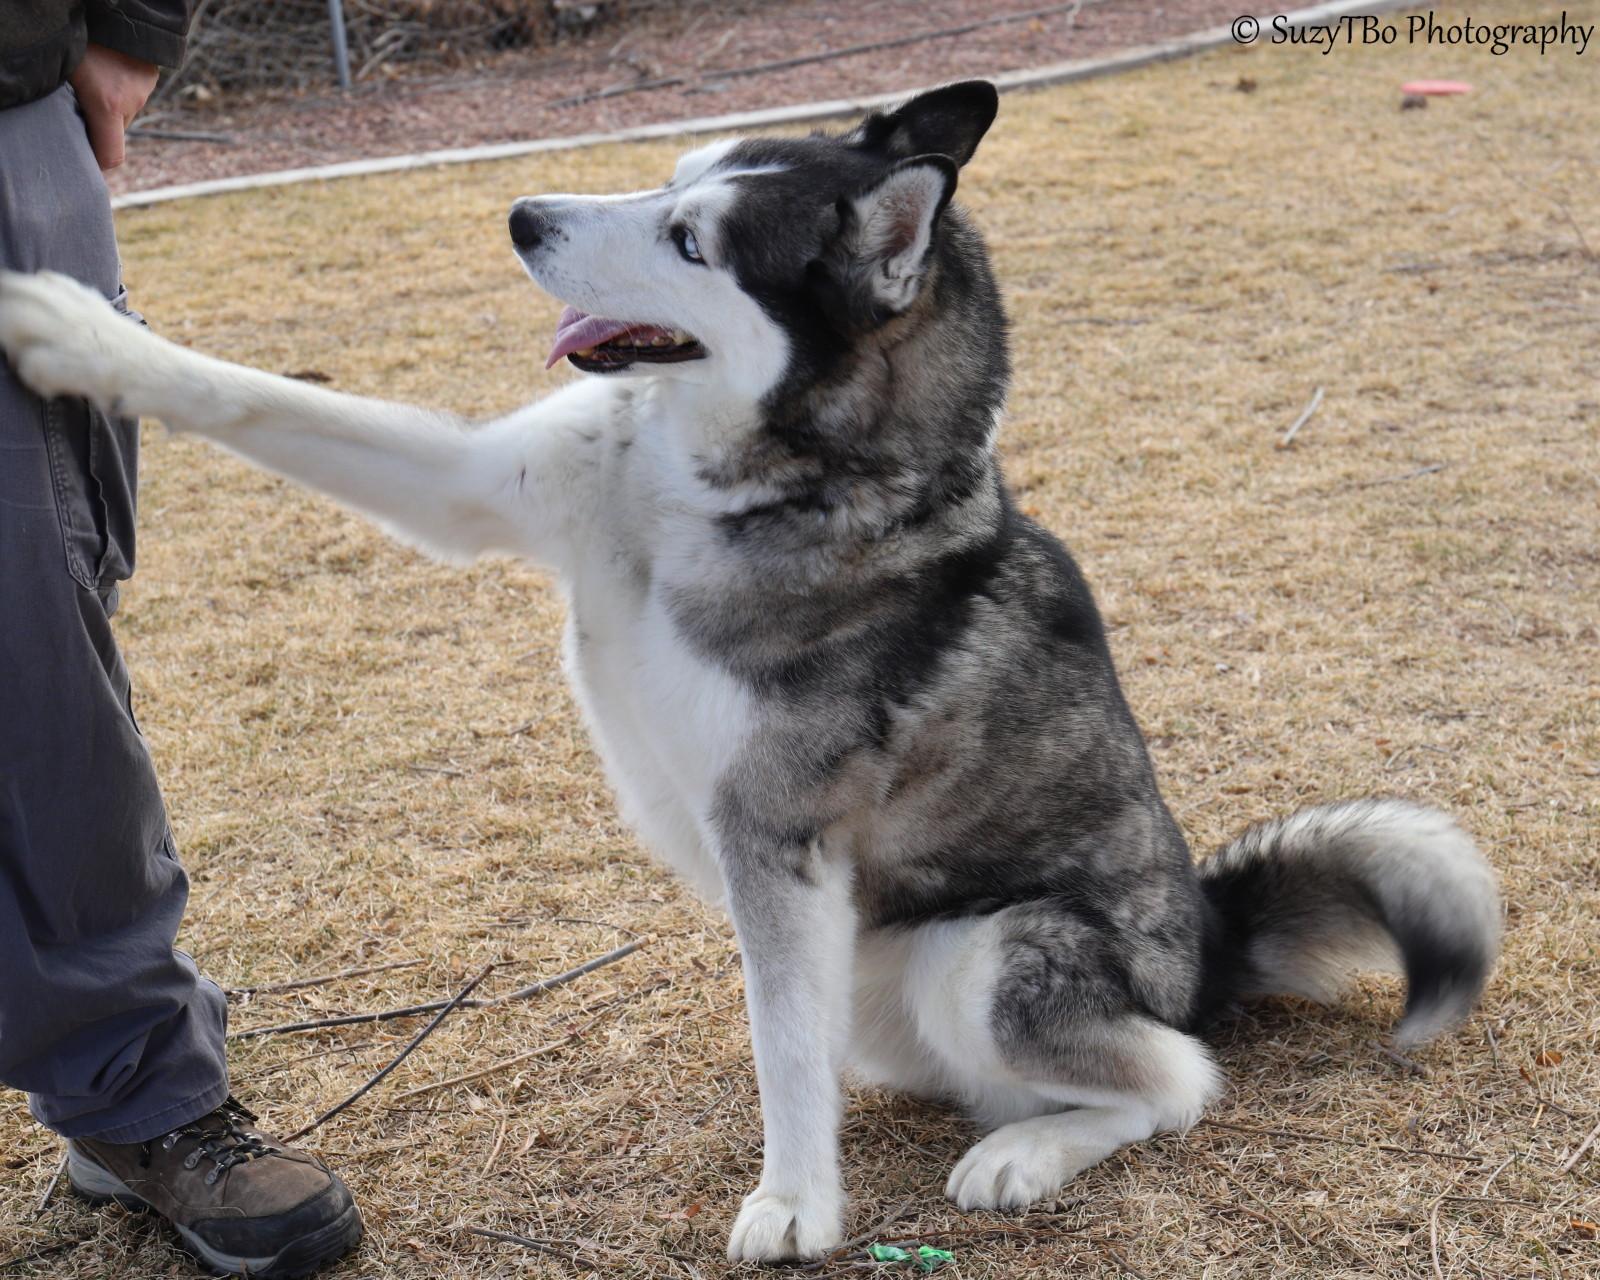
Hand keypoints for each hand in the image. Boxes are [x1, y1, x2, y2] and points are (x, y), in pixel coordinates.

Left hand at [68, 44, 159, 171]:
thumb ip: (67, 103)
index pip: (111, 157)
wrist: (120, 10)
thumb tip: (59, 128)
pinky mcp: (150, 78)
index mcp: (108, 105)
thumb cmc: (83, 38)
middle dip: (97, 126)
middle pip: (114, 132)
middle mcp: (131, 103)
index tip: (87, 163)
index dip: (99, 164)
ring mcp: (143, 91)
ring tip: (94, 81)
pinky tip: (108, 70)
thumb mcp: (65, 70)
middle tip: (77, 107)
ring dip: (108, 106)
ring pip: (123, 112)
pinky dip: (119, 91)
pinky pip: (132, 95)